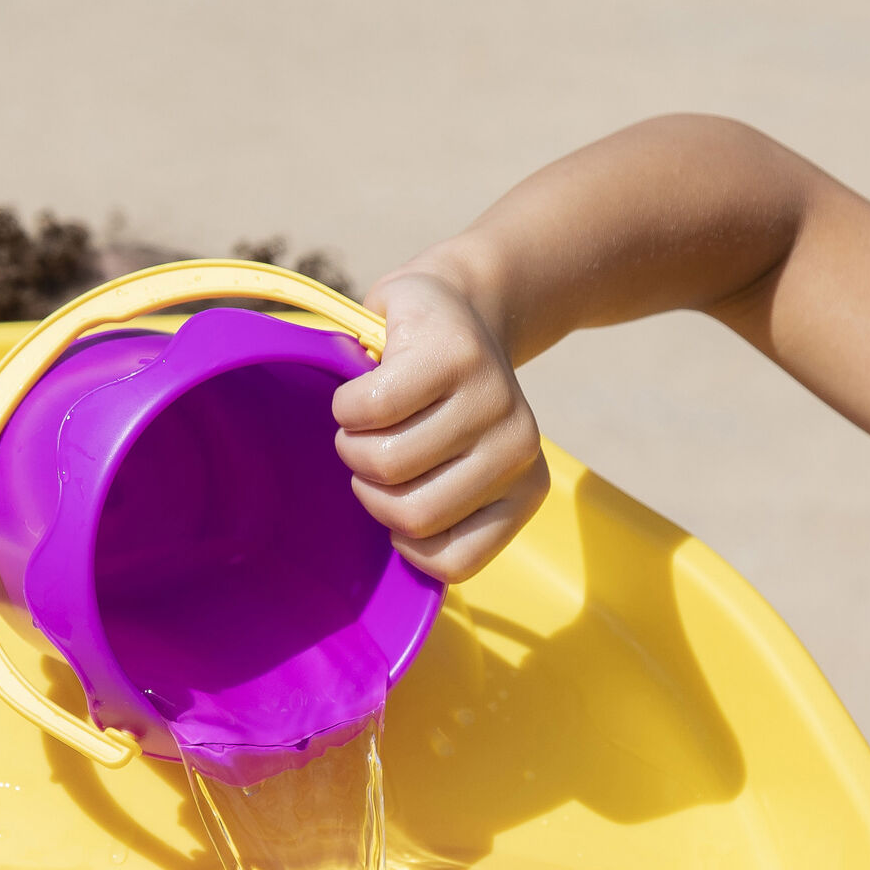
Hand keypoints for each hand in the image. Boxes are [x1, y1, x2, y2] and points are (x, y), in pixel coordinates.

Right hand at [332, 264, 548, 583]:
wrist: (458, 306)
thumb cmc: (438, 405)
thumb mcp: (450, 469)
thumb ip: (434, 516)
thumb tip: (390, 549)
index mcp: (523, 491)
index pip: (452, 563)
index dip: (403, 540)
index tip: (403, 496)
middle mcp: (517, 450)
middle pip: (410, 516)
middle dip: (370, 489)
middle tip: (375, 453)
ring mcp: (489, 400)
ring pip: (385, 464)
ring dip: (353, 444)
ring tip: (367, 420)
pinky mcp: (451, 356)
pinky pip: (369, 409)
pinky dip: (346, 405)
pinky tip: (362, 387)